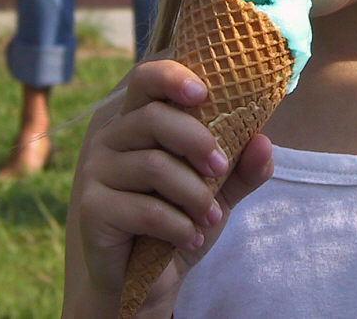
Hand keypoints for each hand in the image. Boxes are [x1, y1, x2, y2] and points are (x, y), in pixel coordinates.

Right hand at [63, 58, 274, 313]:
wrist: (143, 280)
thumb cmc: (181, 219)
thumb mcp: (220, 191)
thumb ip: (243, 167)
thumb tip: (264, 142)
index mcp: (140, 119)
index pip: (146, 78)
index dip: (173, 76)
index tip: (204, 92)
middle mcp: (113, 137)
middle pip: (154, 117)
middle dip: (197, 141)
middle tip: (221, 168)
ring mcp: (97, 171)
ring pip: (154, 166)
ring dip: (195, 194)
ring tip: (211, 218)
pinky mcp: (92, 208)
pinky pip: (145, 209)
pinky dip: (178, 226)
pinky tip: (191, 238)